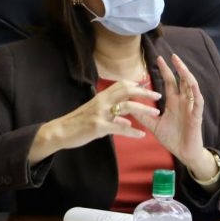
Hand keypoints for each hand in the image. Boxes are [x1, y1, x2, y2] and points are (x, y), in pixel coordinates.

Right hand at [30, 80, 160, 163]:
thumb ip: (112, 115)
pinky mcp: (98, 126)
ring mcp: (100, 113)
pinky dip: (132, 132)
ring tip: (156, 113)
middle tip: (159, 96)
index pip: (122, 84)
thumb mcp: (96, 113)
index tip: (149, 87)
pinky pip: (119, 128)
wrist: (60, 131)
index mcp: (102, 96)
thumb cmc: (79, 123)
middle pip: (127, 91)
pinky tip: (141, 135)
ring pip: (126, 106)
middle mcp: (102, 101)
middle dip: (144, 92)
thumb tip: (127, 120)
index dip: (137, 85)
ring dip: (143, 109)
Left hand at [134, 54, 215, 178]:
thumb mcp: (154, 125)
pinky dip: (195, 92)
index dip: (165, 70)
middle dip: (177, 67)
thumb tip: (128, 106)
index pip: (170, 82)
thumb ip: (143, 115)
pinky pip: (198, 101)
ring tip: (180, 65)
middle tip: (170, 55)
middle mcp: (183, 102)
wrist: (184, 153)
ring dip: (186, 75)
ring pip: (191, 87)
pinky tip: (191, 83)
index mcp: (174, 103)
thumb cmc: (172, 139)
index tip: (158, 58)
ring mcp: (191, 107)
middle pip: (181, 80)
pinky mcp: (197, 115)